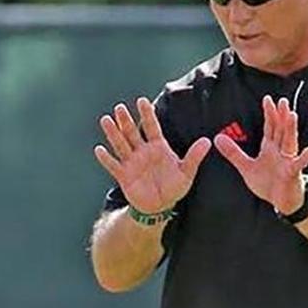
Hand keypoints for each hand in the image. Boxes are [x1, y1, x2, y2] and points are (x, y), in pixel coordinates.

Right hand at [94, 97, 211, 213]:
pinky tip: (99, 149)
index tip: (141, 101)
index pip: (151, 127)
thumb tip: (207, 140)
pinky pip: (113, 165)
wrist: (159, 206)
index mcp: (158, 147)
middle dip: (125, 120)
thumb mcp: (186, 172)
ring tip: (106, 120)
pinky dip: (106, 158)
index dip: (147, 114)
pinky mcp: (123, 175)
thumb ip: (194, 156)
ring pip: (120, 145)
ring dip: (113, 133)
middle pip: (132, 133)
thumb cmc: (173, 187)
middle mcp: (142, 151)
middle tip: (120, 107)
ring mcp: (131, 162)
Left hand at [214, 95, 307, 213]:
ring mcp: (288, 162)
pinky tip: (307, 151)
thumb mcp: (247, 167)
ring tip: (292, 115)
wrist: (282, 202)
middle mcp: (281, 152)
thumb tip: (217, 138)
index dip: (269, 113)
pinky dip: (302, 159)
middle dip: (282, 116)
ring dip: (291, 129)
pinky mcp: (293, 174)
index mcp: (270, 148)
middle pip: (281, 130)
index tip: (267, 99)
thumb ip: (233, 153)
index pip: (270, 127)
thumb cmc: (268, 183)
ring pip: (290, 143)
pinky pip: (298, 166)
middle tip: (282, 101)